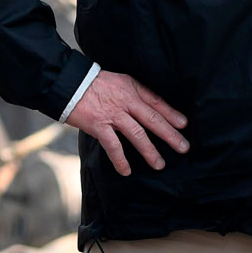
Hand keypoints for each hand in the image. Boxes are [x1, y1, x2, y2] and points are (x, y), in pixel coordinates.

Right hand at [67, 71, 188, 175]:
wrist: (68, 82)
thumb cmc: (91, 83)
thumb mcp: (117, 81)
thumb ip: (131, 93)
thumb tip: (144, 108)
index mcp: (131, 88)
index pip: (156, 101)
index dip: (171, 113)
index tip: (183, 124)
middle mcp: (126, 101)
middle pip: (153, 119)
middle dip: (170, 135)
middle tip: (184, 148)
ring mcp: (113, 114)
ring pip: (138, 134)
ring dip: (150, 151)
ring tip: (160, 164)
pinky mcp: (99, 125)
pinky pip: (113, 146)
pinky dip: (120, 160)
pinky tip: (126, 171)